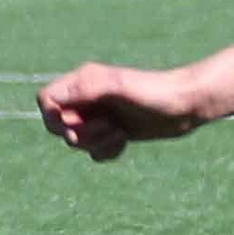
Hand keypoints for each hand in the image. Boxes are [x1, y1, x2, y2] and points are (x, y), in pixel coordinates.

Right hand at [37, 63, 203, 161]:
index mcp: (83, 82)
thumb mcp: (121, 87)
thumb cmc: (156, 92)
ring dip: (96, 143)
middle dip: (80, 133)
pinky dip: (107, 151)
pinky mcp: (113, 132)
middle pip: (58, 126)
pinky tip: (125, 141)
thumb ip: (88, 89)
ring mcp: (100, 116)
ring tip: (120, 132)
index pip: (47, 100)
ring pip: (77, 141)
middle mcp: (87, 98)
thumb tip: (53, 101)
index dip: (53, 117)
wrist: (186, 105)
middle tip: (107, 126)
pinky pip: (95, 152)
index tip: (75, 124)